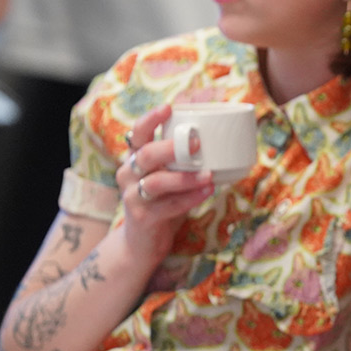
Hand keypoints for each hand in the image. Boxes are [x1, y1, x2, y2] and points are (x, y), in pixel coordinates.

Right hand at [114, 105, 214, 266]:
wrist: (143, 243)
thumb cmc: (164, 201)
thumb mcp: (170, 175)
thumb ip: (185, 159)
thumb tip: (222, 136)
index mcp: (135, 158)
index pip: (137, 133)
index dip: (150, 119)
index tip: (168, 107)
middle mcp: (129, 174)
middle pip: (146, 154)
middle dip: (171, 147)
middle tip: (198, 143)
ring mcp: (133, 196)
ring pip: (157, 181)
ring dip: (185, 177)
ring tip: (209, 174)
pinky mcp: (142, 217)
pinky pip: (168, 206)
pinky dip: (190, 198)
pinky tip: (207, 192)